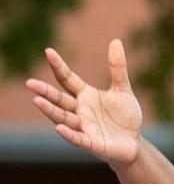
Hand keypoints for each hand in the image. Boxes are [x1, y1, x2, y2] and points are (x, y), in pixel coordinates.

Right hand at [26, 39, 142, 166]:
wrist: (134, 142)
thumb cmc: (124, 116)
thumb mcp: (123, 89)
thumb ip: (117, 68)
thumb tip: (115, 41)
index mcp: (86, 96)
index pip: (67, 79)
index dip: (59, 66)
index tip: (48, 51)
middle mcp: (80, 111)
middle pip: (60, 99)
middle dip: (45, 92)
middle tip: (30, 82)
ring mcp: (84, 127)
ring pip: (63, 118)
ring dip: (50, 110)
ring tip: (36, 100)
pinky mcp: (92, 143)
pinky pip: (78, 138)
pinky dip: (69, 133)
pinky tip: (59, 128)